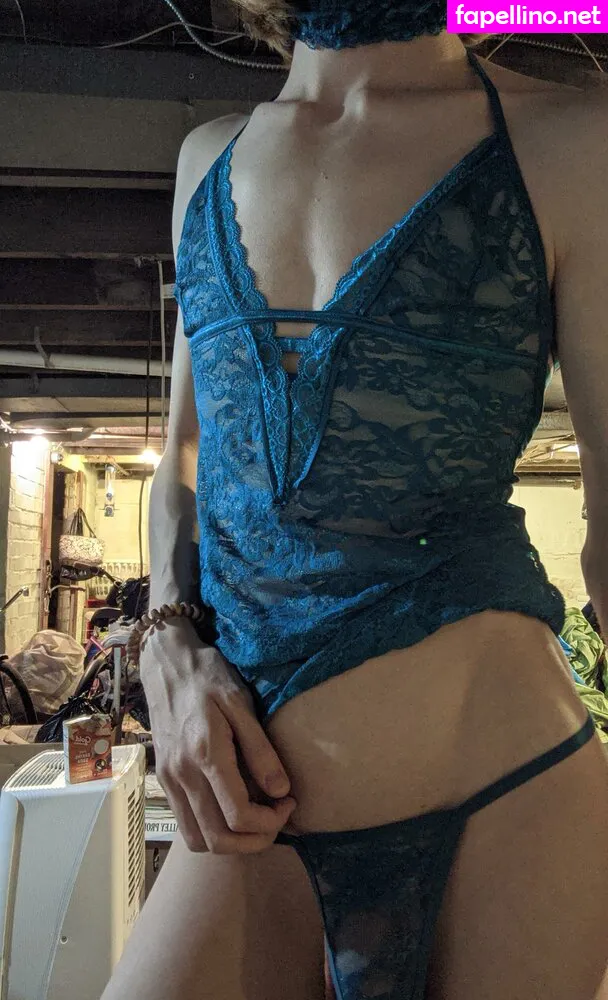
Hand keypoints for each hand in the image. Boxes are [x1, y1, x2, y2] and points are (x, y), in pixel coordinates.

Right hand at [140, 618, 295, 853]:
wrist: (166, 663)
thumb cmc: (208, 676)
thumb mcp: (241, 703)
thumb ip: (260, 749)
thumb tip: (281, 791)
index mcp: (205, 753)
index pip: (238, 815)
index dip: (271, 821)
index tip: (289, 801)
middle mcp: (182, 774)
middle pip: (218, 839)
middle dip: (255, 841)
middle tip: (278, 818)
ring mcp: (169, 780)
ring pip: (198, 840)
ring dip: (231, 843)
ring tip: (257, 819)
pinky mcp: (164, 779)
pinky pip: (185, 824)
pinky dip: (211, 831)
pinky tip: (232, 809)